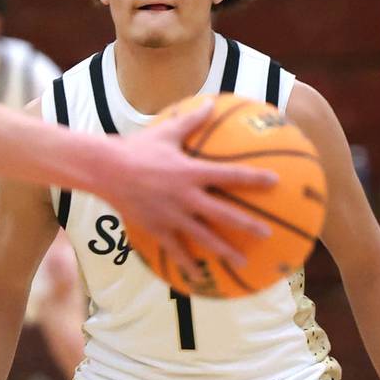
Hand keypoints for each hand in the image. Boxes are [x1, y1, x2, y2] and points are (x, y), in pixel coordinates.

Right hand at [101, 101, 275, 277]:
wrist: (106, 169)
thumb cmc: (136, 147)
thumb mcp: (166, 132)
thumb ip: (191, 120)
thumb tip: (211, 102)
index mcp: (190, 172)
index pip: (229, 175)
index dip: (253, 178)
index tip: (274, 182)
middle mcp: (185, 196)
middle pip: (223, 214)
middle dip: (247, 224)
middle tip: (267, 234)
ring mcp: (171, 215)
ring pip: (203, 237)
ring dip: (224, 250)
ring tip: (242, 262)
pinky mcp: (156, 227)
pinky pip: (174, 249)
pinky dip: (187, 263)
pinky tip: (198, 276)